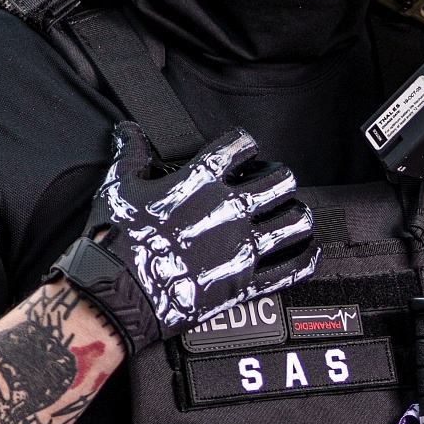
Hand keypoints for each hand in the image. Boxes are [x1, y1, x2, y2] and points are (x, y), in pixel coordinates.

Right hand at [53, 123, 317, 350]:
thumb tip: (128, 130)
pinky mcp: (246, 283)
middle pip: (281, 180)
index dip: (247, 145)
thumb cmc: (116, 240)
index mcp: (202, 181)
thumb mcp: (118, 185)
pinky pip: (292, 269)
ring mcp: (242, 247)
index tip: (245, 152)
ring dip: (298, 215)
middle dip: (279, 178)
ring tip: (292, 214)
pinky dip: (305, 258)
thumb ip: (131, 152)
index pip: (242, 146)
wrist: (118, 293)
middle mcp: (230, 209)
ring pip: (297, 221)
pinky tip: (306, 251)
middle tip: (272, 183)